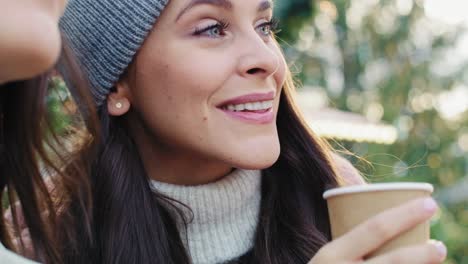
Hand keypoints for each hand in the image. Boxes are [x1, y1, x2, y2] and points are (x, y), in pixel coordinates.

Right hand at [309, 198, 445, 263]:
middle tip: (440, 247)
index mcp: (330, 254)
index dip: (406, 214)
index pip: (375, 228)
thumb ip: (349, 245)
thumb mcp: (327, 258)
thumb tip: (388, 223)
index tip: (430, 205)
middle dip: (424, 254)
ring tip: (434, 261)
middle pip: (395, 261)